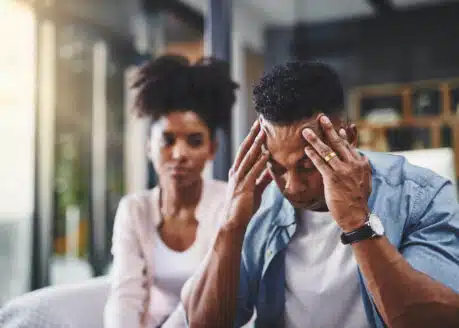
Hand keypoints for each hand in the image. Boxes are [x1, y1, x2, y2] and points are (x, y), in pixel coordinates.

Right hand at [225, 120, 271, 226]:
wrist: (233, 222)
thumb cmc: (243, 207)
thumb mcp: (254, 190)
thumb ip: (262, 179)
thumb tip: (271, 170)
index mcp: (237, 172)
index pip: (245, 151)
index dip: (252, 138)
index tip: (258, 127)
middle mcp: (236, 172)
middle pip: (245, 149)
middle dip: (252, 135)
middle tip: (259, 122)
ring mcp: (239, 179)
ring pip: (248, 157)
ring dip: (256, 144)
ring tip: (263, 132)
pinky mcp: (244, 187)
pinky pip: (253, 172)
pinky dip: (260, 162)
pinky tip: (267, 154)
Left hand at [302, 115, 370, 231]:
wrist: (357, 215)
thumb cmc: (358, 200)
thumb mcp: (364, 180)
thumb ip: (361, 167)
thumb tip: (360, 157)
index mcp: (362, 163)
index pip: (349, 146)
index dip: (342, 136)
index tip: (337, 128)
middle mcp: (353, 164)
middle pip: (338, 143)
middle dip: (329, 129)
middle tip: (321, 117)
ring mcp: (343, 170)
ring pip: (327, 151)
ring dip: (315, 140)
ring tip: (306, 131)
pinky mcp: (333, 178)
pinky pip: (321, 163)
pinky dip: (312, 155)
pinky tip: (306, 149)